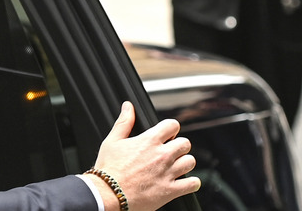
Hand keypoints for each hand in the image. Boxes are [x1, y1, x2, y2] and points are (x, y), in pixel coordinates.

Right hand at [85, 102, 200, 210]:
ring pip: (191, 162)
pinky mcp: (171, 190)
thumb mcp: (112, 141)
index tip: (167, 134)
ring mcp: (168, 173)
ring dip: (184, 163)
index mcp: (149, 141)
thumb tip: (128, 107)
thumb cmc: (108, 169)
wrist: (108, 194)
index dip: (170, 128)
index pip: (173, 125)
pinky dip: (191, 183)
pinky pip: (193, 184)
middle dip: (178, 146)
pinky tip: (183, 182)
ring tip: (175, 166)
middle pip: (185, 143)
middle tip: (170, 152)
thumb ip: (124, 122)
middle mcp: (162, 155)